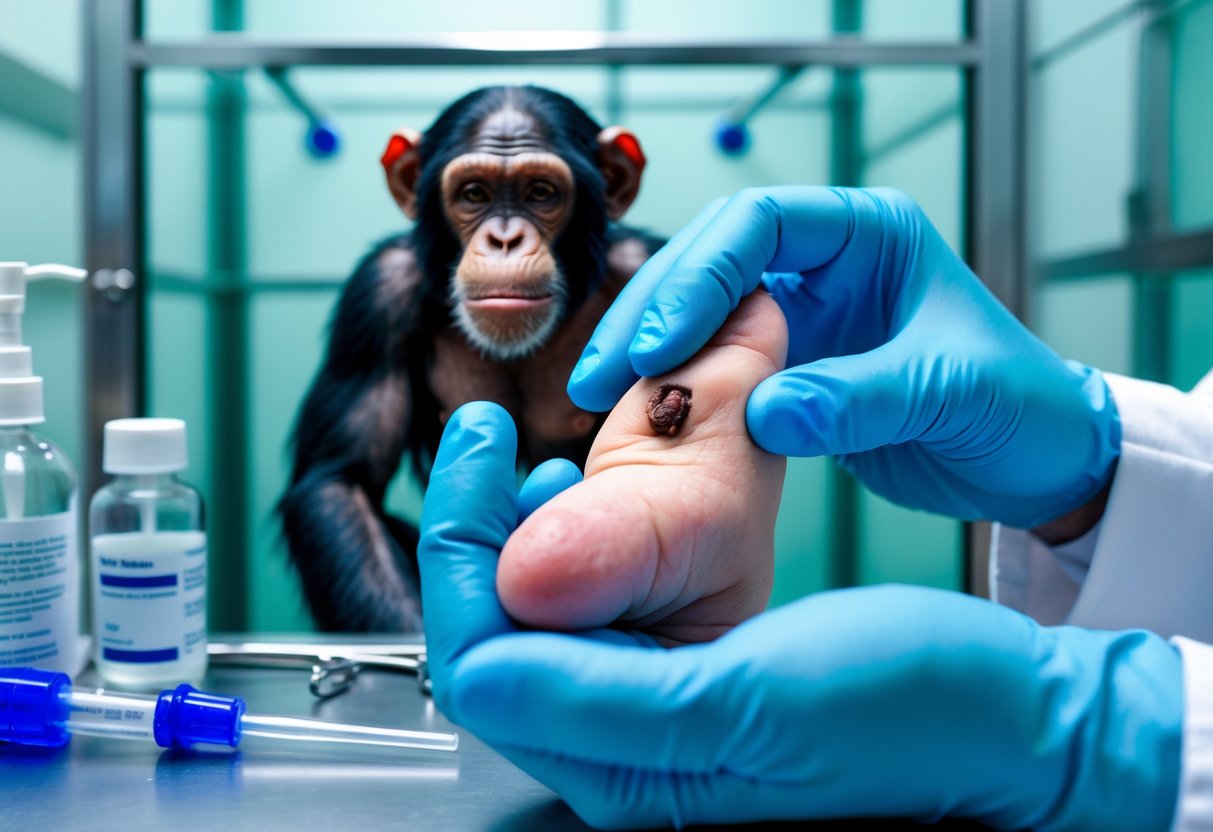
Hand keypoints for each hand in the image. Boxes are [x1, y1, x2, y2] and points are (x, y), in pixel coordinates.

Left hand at [419, 403, 1180, 830]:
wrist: (1008, 711)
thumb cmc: (912, 709)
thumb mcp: (755, 695)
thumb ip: (606, 696)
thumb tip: (482, 663)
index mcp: (630, 772)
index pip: (484, 658)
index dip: (464, 546)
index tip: (482, 441)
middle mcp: (625, 754)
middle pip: (495, 635)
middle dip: (481, 530)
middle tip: (492, 436)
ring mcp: (653, 717)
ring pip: (534, 615)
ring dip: (521, 529)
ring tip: (535, 460)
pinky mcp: (682, 680)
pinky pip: (589, 607)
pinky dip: (574, 540)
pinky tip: (587, 495)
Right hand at [568, 188, 1119, 527]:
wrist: (1037, 462)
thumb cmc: (1017, 407)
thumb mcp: (947, 393)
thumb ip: (858, 400)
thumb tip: (761, 413)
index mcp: (868, 234)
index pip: (758, 223)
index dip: (700, 276)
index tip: (661, 345)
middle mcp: (826, 262)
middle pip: (711, 260)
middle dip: (652, 311)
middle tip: (605, 372)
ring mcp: (803, 314)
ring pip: (701, 310)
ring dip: (648, 348)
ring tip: (598, 395)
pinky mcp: (790, 365)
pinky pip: (715, 362)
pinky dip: (676, 386)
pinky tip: (640, 415)